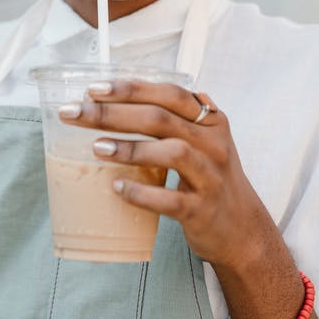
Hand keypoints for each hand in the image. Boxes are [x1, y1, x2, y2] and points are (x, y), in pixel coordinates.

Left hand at [59, 79, 269, 269]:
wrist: (241, 229)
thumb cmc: (210, 177)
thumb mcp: (202, 140)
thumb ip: (175, 116)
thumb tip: (122, 95)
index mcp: (210, 120)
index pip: (168, 94)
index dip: (131, 89)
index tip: (93, 89)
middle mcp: (213, 144)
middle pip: (161, 119)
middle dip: (114, 113)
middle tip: (76, 113)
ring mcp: (210, 177)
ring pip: (172, 153)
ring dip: (131, 148)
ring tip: (96, 147)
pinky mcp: (202, 210)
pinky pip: (171, 199)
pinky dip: (142, 192)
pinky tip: (117, 187)